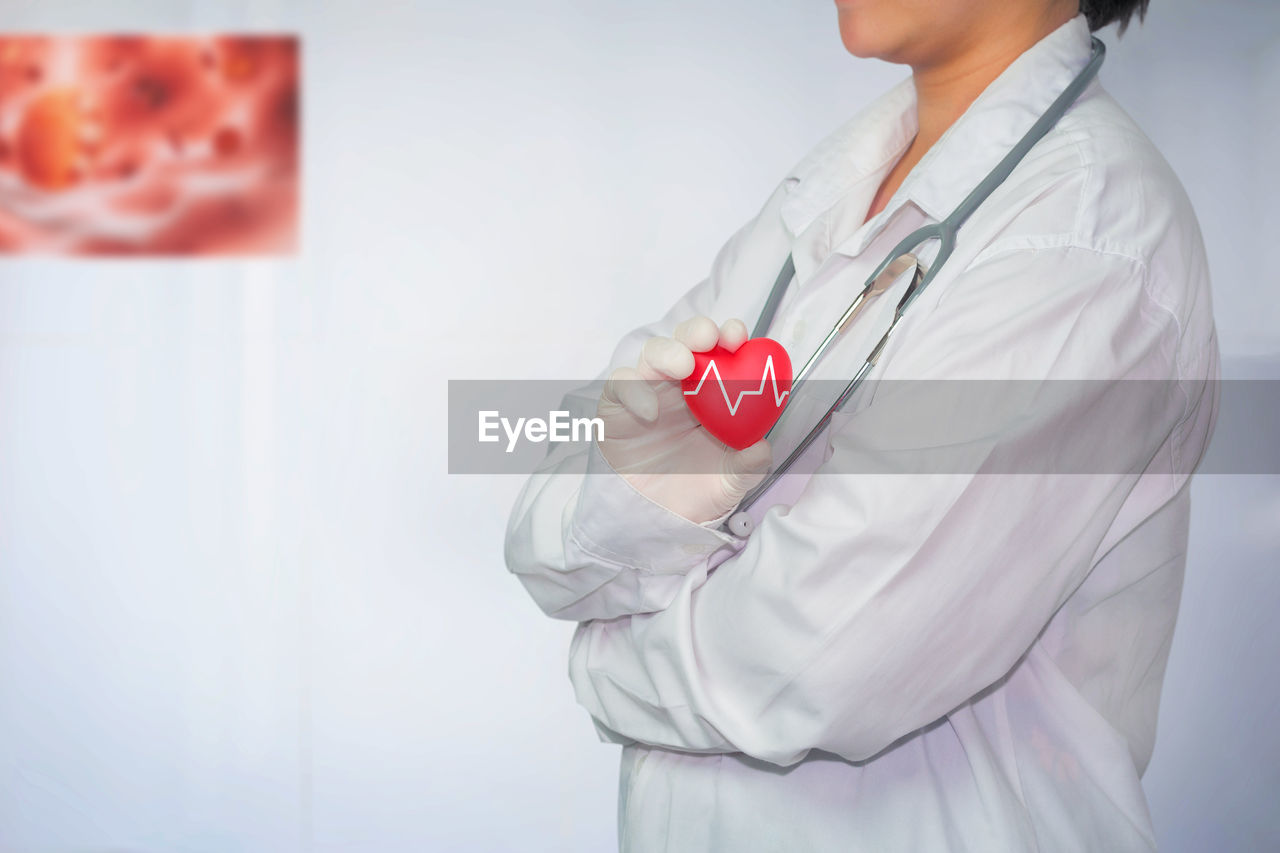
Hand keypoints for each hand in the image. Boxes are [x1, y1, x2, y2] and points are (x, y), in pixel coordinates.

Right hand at [597, 316, 771, 523]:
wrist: (653, 518)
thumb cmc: (694, 489)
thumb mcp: (729, 483)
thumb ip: (747, 467)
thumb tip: (761, 447)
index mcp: (712, 392)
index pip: (720, 352)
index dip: (728, 336)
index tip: (739, 335)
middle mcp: (679, 385)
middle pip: (685, 341)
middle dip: (697, 332)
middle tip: (711, 338)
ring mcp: (647, 392)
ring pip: (652, 354)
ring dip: (668, 352)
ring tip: (683, 365)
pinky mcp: (616, 407)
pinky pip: (620, 384)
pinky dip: (634, 389)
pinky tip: (649, 412)